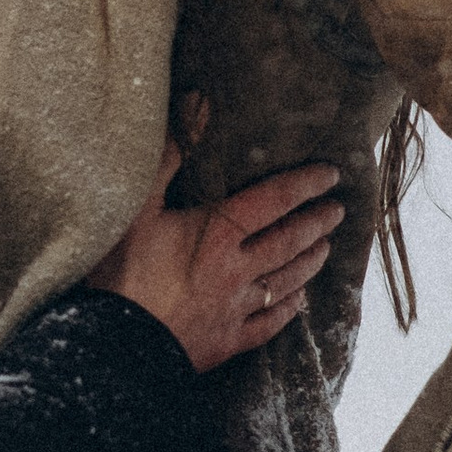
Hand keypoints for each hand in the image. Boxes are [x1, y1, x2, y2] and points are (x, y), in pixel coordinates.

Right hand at [85, 156, 342, 375]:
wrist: (114, 347)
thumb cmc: (121, 272)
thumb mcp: (137, 205)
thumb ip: (171, 153)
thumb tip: (200, 104)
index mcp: (219, 233)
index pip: (274, 200)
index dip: (304, 184)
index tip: (329, 174)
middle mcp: (238, 270)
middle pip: (289, 242)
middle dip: (316, 223)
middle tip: (337, 210)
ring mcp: (235, 309)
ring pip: (286, 282)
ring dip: (310, 262)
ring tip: (326, 247)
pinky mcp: (226, 342)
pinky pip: (268, 324)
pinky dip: (288, 310)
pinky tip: (299, 301)